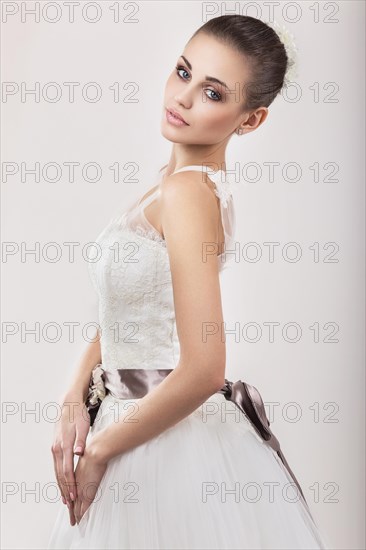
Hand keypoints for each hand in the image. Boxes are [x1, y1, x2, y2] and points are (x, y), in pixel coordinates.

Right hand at [51, 392, 89, 520]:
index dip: (71, 484)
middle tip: (70, 504)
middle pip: (60, 474)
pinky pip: (57, 466)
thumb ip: (82, 441)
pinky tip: (62, 483)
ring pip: (57, 471)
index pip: (67, 470)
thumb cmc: (78, 415)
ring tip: (66, 499)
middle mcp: (57, 449)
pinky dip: (59, 477)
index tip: (75, 496)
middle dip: (65, 490)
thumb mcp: (83, 426)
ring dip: (61, 486)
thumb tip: (79, 453)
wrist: (68, 405)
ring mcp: (54, 448)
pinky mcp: (55, 447)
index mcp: (64, 445)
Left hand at [72, 445, 107, 524]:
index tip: (70, 505)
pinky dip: (81, 516)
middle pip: (72, 502)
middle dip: (72, 511)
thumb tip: (84, 457)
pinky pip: (83, 509)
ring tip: (76, 523)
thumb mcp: (86, 457)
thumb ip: (85, 462)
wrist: (95, 453)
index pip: (71, 491)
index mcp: (74, 477)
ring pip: (76, 507)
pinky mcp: (87, 494)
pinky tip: (81, 521)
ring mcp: (80, 490)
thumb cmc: (94, 452)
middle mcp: (75, 485)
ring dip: (76, 516)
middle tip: (72, 521)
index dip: (70, 499)